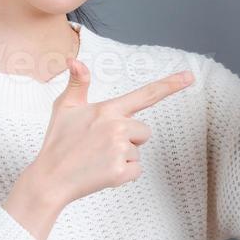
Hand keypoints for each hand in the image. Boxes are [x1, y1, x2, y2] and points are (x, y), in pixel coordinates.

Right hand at [26, 58, 196, 207]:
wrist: (50, 179)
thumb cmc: (57, 143)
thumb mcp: (64, 108)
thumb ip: (77, 83)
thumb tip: (76, 60)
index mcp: (107, 110)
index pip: (145, 94)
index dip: (170, 85)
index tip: (190, 76)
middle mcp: (117, 127)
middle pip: (144, 131)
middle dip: (129, 138)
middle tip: (100, 145)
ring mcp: (119, 150)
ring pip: (138, 151)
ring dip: (123, 157)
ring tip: (97, 158)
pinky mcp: (121, 172)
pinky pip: (136, 171)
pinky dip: (122, 174)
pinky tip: (102, 171)